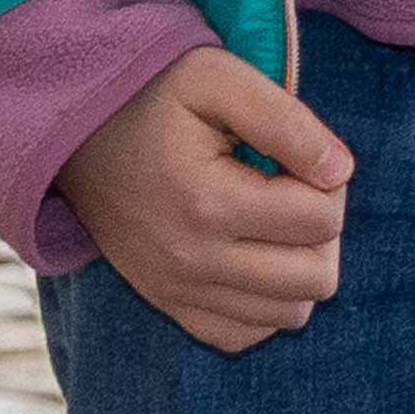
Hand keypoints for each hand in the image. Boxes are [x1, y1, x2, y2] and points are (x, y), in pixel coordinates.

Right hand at [62, 48, 353, 353]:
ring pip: (289, 313)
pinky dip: (265, 302)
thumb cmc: (156, 95)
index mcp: (208, 204)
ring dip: (300, 267)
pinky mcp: (166, 302)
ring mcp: (175, 290)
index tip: (297, 156)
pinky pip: (243, 334)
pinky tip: (254, 255)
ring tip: (272, 221)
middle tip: (291, 189)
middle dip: (324, 230)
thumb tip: (340, 172)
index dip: (330, 182)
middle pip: (316, 278)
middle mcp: (191, 261)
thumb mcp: (220, 79)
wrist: (74, 130)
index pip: (323, 221)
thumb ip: (288, 122)